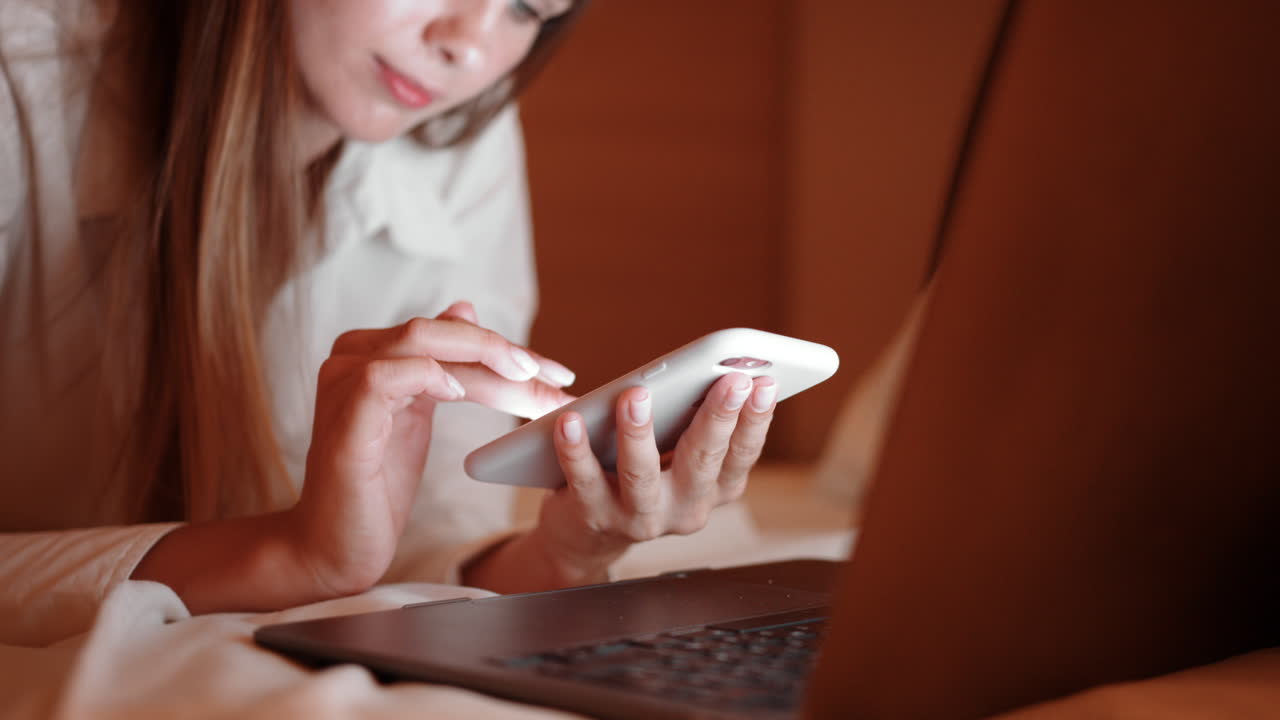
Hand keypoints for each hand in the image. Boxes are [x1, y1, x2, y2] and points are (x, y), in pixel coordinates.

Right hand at [288, 301, 574, 596]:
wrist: (335, 544)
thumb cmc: (377, 485)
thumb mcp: (417, 416)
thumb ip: (438, 366)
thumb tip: (465, 309)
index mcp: (370, 352)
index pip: (447, 332)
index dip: (506, 346)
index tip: (560, 372)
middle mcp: (351, 357)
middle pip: (438, 331)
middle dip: (505, 351)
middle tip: (558, 377)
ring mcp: (342, 384)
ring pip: (420, 343)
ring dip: (484, 359)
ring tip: (527, 381)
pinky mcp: (344, 421)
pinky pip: (385, 378)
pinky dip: (427, 376)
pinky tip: (459, 392)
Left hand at [531, 371, 777, 581]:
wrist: (587, 536)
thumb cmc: (639, 476)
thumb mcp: (677, 455)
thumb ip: (694, 423)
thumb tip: (711, 371)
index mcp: (713, 489)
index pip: (742, 454)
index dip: (756, 419)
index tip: (766, 383)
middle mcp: (684, 509)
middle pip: (703, 462)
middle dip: (718, 418)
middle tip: (729, 380)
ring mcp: (639, 518)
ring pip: (641, 475)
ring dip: (639, 433)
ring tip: (635, 395)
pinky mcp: (594, 517)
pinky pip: (584, 480)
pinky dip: (576, 449)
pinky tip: (571, 421)